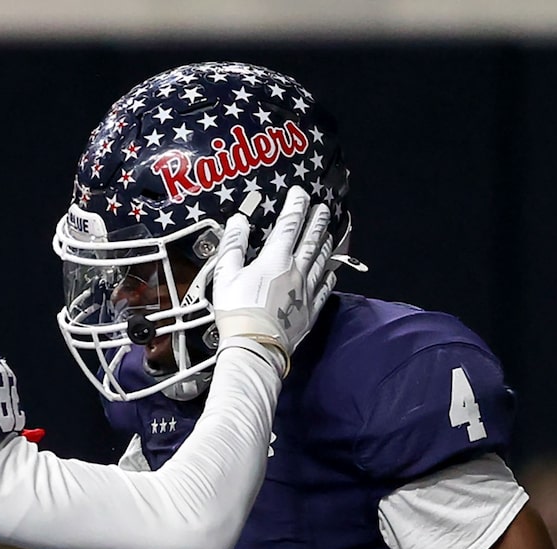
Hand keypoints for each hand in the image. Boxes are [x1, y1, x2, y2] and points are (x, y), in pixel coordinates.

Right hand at [211, 188, 334, 372]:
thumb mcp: (225, 275)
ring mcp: (306, 291)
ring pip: (321, 260)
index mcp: (275, 259)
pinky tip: (331, 270)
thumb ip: (233, 245)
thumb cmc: (237, 312)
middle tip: (323, 207)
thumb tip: (237, 221)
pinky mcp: (310, 311)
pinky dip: (329, 275)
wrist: (255, 348)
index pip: (290, 224)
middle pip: (312, 239)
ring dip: (326, 243)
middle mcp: (296, 270)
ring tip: (329, 233)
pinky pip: (325, 288)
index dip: (296, 205)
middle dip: (318, 220)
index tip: (300, 193)